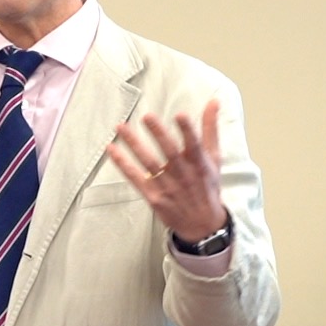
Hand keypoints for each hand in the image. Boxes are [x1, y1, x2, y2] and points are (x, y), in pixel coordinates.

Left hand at [106, 98, 228, 241]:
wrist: (202, 224)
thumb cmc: (207, 186)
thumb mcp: (214, 158)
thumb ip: (210, 128)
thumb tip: (214, 101)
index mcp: (199, 163)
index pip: (194, 144)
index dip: (188, 130)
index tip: (180, 115)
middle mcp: (183, 174)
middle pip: (169, 152)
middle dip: (158, 134)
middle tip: (147, 116)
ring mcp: (167, 186)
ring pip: (148, 163)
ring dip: (133, 144)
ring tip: (120, 127)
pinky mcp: (153, 197)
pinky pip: (135, 177)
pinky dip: (123, 163)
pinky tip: (111, 149)